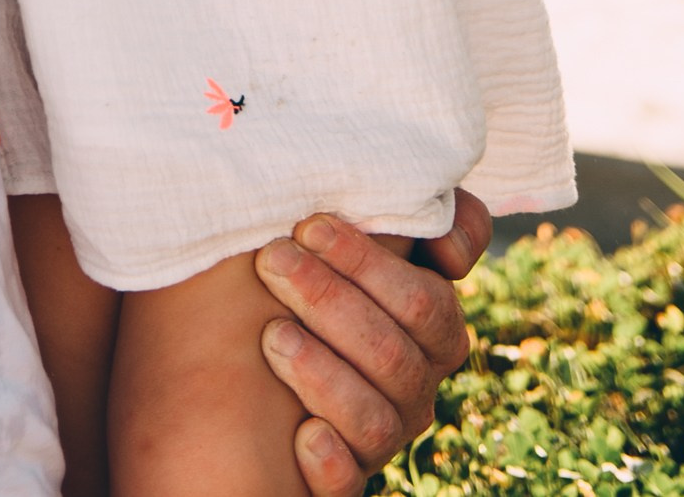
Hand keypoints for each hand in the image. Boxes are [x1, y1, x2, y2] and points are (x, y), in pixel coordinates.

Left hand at [255, 193, 490, 495]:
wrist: (239, 374)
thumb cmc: (301, 279)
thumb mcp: (337, 240)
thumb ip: (392, 213)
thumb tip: (444, 241)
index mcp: (429, 328)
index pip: (427, 299)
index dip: (372, 263)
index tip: (311, 225)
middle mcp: (414, 384)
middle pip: (396, 350)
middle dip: (330, 297)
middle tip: (272, 259)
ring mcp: (383, 435)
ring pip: (375, 418)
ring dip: (322, 372)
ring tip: (270, 335)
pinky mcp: (342, 478)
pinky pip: (348, 483)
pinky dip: (330, 461)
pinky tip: (302, 435)